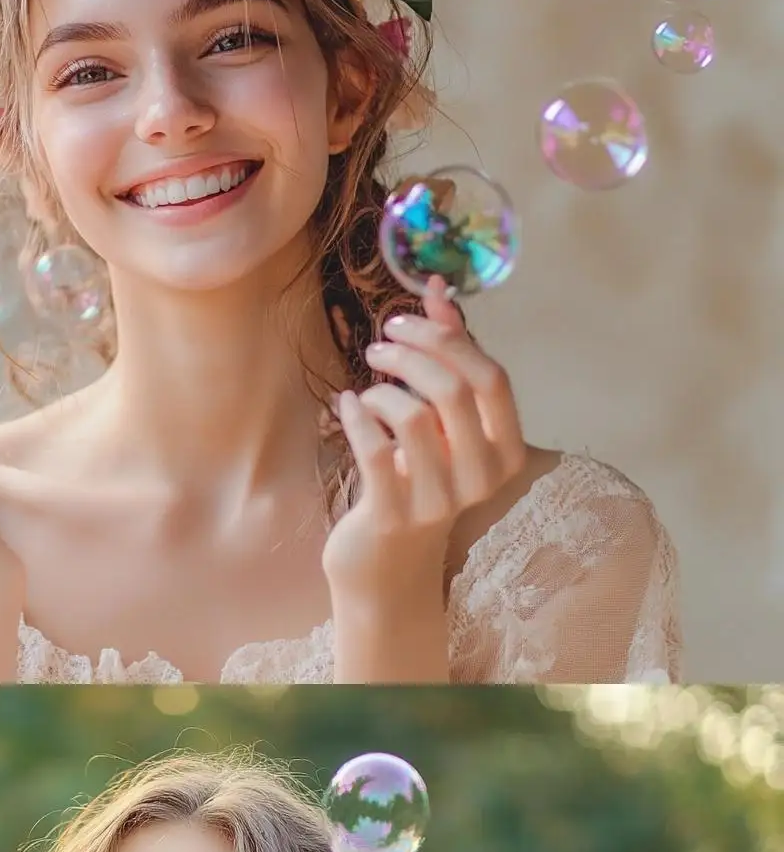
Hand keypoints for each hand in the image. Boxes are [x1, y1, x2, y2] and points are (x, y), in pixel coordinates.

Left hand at [323, 275, 524, 606]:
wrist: (386, 564)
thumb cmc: (416, 480)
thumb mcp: (441, 422)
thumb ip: (449, 358)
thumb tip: (438, 287)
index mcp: (506, 450)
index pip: (492, 378)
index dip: (448, 338)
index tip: (407, 320)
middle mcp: (482, 477)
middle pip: (455, 389)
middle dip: (410, 354)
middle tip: (378, 346)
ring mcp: (439, 500)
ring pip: (415, 415)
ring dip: (382, 388)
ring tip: (366, 389)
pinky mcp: (393, 514)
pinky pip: (376, 450)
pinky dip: (356, 416)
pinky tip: (345, 405)